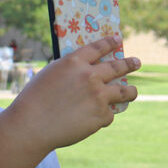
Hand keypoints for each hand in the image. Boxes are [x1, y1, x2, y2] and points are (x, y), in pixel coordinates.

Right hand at [7, 36, 138, 151]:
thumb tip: (87, 73)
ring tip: (132, 91)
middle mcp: (90, 76)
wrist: (31, 126)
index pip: (99, 47)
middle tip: (136, 62)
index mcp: (74, 62)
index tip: (118, 40)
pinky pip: (109, 114)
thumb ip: (69, 72)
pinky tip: (93, 120)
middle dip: (129, 64)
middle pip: (118, 67)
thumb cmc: (33, 101)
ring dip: (130, 91)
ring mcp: (99, 96)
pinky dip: (103, 116)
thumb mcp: (49, 76)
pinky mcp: (101, 116)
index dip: (110, 43)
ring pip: (124, 91)